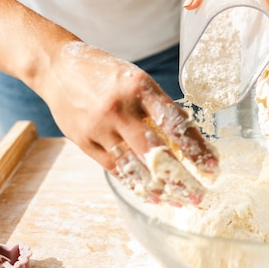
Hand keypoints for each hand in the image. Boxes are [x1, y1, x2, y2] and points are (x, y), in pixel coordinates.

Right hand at [37, 41, 218, 205]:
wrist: (57, 67)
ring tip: (177, 201)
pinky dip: (134, 183)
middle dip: (181, 178)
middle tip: (199, 195)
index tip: (211, 167)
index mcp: (140, 87)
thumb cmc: (105, 72)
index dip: (196, 149)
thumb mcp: (136, 78)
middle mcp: (120, 108)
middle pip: (156, 152)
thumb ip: (157, 106)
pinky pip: (114, 168)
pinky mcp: (83, 141)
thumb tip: (185, 137)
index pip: (175, 123)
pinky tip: (150, 193)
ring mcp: (99, 127)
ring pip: (134, 166)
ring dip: (159, 187)